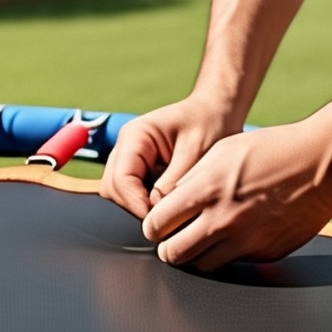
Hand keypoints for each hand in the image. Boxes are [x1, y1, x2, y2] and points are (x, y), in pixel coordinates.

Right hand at [99, 96, 241, 220]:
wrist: (218, 112)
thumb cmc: (209, 124)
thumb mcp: (196, 152)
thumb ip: (173, 183)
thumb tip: (155, 215)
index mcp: (136, 135)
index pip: (121, 179)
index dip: (136, 203)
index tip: (159, 219)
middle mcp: (126, 147)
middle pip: (113, 189)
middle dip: (135, 207)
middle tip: (164, 219)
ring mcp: (130, 159)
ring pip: (119, 195)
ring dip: (139, 207)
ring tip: (167, 212)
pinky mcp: (139, 170)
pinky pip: (132, 194)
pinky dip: (145, 204)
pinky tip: (167, 205)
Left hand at [142, 121, 331, 270]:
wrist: (320, 163)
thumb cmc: (274, 149)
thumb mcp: (223, 149)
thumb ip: (192, 177)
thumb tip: (171, 201)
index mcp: (206, 190)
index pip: (157, 224)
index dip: (154, 225)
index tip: (160, 222)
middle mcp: (222, 221)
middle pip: (172, 254)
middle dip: (169, 245)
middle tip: (177, 234)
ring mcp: (244, 242)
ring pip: (201, 266)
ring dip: (197, 253)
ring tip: (207, 233)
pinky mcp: (263, 254)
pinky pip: (233, 263)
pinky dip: (229, 252)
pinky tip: (238, 231)